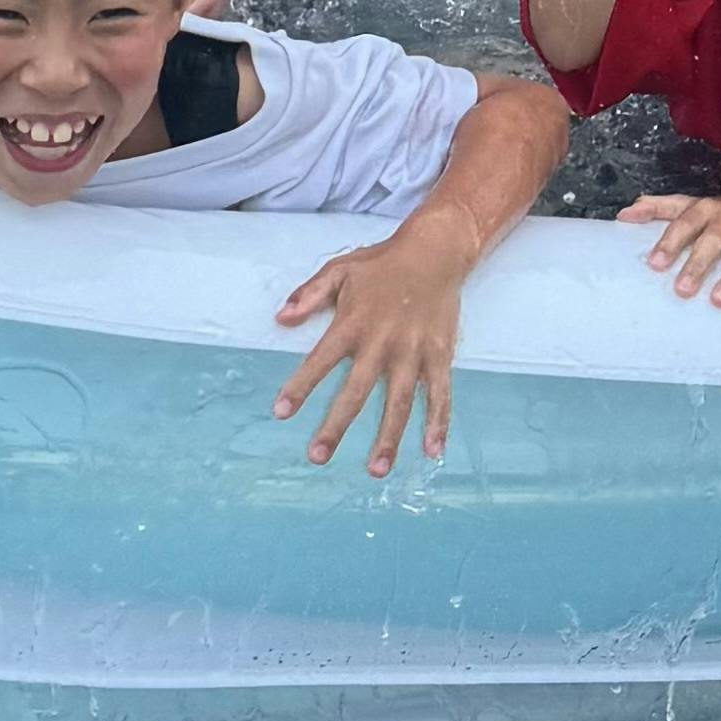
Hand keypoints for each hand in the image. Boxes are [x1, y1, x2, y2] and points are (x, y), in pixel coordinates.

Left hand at [275, 211, 475, 474]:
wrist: (435, 251)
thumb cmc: (382, 263)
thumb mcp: (339, 269)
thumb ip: (309, 294)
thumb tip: (280, 318)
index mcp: (353, 323)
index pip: (320, 360)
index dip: (300, 386)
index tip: (281, 412)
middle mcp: (382, 342)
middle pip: (356, 391)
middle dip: (336, 425)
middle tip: (317, 456)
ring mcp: (413, 352)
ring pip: (399, 402)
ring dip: (388, 437)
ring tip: (375, 469)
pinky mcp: (440, 355)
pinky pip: (440, 394)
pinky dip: (438, 422)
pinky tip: (432, 450)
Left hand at [622, 188, 720, 309]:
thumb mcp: (698, 206)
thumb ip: (661, 208)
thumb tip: (623, 215)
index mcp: (708, 209)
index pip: (684, 221)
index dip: (669, 241)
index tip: (654, 264)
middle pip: (713, 239)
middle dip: (697, 264)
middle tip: (681, 291)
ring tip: (719, 302)